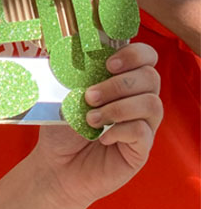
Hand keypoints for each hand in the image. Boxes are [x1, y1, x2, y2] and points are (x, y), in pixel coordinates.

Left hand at [35, 42, 161, 208]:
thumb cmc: (62, 126)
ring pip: (151, 104)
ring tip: (91, 119)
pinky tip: (101, 137)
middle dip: (117, 85)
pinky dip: (120, 131)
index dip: (134, 54)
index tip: (108, 64)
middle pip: (150, 77)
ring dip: (117, 108)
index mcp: (121, 80)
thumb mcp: (62, 93)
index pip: (146, 57)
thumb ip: (72, 70)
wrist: (56, 164)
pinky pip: (143, 131)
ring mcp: (143, 125)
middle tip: (89, 96)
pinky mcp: (141, 149)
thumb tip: (71, 44)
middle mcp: (137, 100)